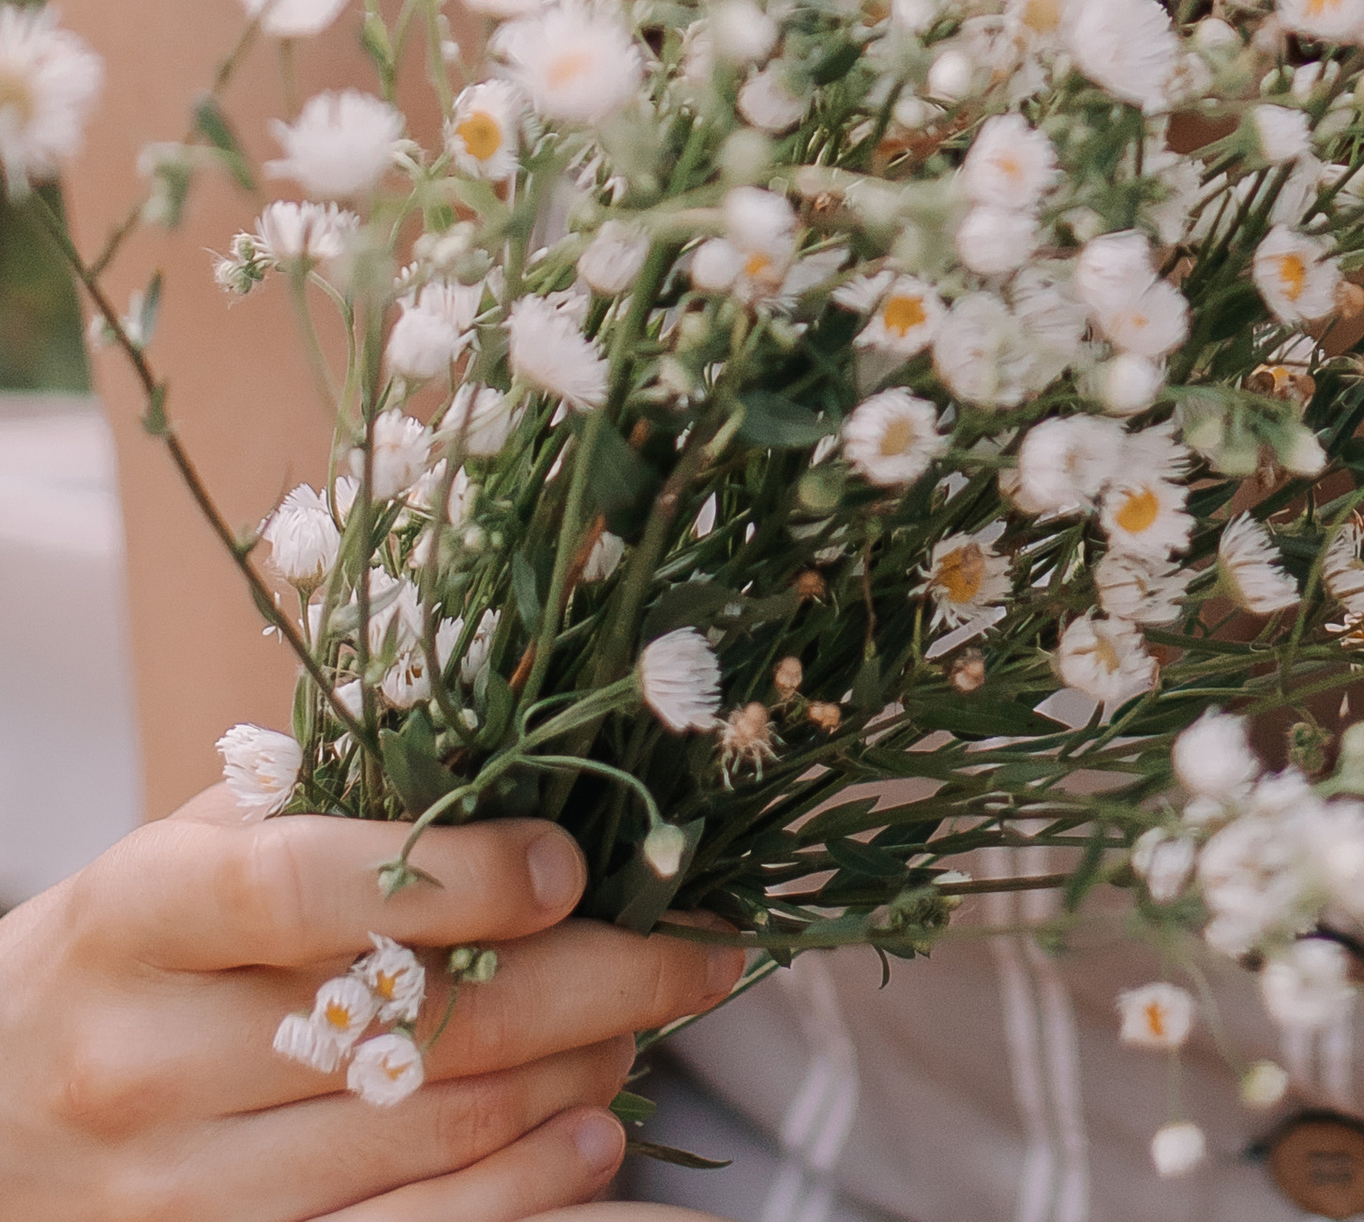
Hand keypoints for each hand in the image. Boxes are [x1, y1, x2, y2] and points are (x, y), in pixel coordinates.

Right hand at [0, 792, 744, 1220]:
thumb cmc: (112, 967)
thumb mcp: (175, 861)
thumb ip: (315, 810)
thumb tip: (507, 749)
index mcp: (134, 919)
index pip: (305, 890)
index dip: (455, 874)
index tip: (571, 860)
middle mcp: (145, 1063)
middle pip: (406, 1023)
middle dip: (589, 979)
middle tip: (691, 947)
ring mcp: (177, 1197)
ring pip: (427, 1136)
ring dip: (574, 1078)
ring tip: (649, 1023)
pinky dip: (520, 1199)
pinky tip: (590, 1145)